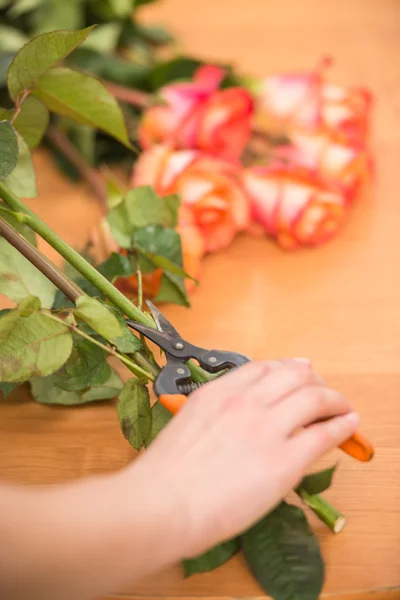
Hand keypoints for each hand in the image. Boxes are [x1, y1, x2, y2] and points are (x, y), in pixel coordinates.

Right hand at [132, 358, 358, 558]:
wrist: (163, 503)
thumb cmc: (165, 474)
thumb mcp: (187, 425)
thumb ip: (215, 415)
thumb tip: (236, 423)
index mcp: (219, 392)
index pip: (263, 368)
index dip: (287, 369)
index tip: (297, 374)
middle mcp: (245, 401)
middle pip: (294, 375)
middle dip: (314, 379)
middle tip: (323, 390)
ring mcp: (266, 428)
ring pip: (314, 397)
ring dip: (334, 399)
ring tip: (343, 406)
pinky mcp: (284, 460)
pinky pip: (323, 434)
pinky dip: (342, 425)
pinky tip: (349, 424)